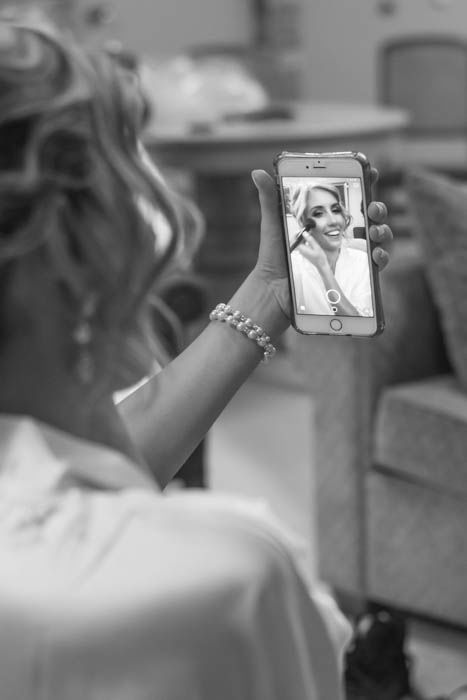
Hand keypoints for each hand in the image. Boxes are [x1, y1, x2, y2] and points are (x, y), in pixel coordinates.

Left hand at [251, 167, 392, 319]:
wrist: (274, 288)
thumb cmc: (274, 255)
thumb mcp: (273, 223)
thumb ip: (270, 198)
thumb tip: (257, 172)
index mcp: (327, 217)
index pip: (351, 196)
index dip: (365, 182)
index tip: (370, 171)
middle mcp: (342, 233)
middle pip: (371, 215)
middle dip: (378, 208)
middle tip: (372, 208)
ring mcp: (350, 252)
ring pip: (378, 236)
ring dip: (383, 230)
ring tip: (375, 231)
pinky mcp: (353, 273)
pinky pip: (376, 264)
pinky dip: (381, 257)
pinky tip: (375, 255)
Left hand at [297, 231, 328, 270]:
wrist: (321, 265)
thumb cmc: (320, 257)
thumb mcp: (316, 246)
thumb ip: (310, 239)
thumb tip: (304, 233)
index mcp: (302, 249)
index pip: (295, 240)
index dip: (297, 234)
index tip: (302, 230)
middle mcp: (301, 250)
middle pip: (297, 241)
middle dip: (300, 235)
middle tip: (306, 231)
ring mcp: (302, 252)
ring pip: (299, 242)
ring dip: (303, 238)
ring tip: (308, 234)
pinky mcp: (305, 252)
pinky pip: (302, 245)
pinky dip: (305, 241)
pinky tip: (310, 239)